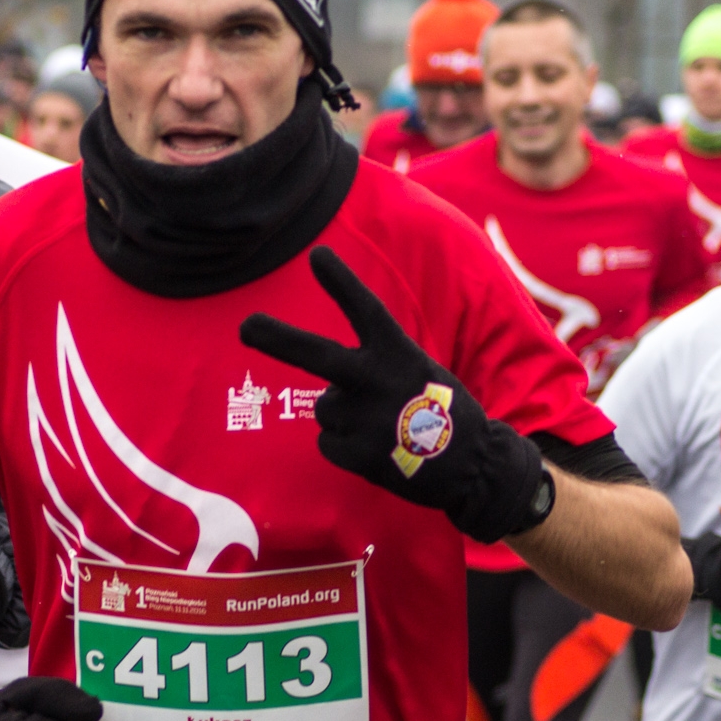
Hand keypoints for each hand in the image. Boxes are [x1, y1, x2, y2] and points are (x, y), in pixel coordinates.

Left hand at [240, 246, 549, 542]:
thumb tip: (327, 386)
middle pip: (319, 355)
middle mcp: (380, 381)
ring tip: (379, 426)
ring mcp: (368, 419)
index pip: (366, 310)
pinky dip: (344, 446)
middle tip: (246, 326)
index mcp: (399, 353)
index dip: (342, 282)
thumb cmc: (440, 411)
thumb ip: (375, 367)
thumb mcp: (418, 370)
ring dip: (341, 415)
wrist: (474, 465)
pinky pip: (328, 442)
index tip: (317, 255)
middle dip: (279, 339)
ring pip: (324, 407)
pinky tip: (376, 450)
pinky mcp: (360, 456)